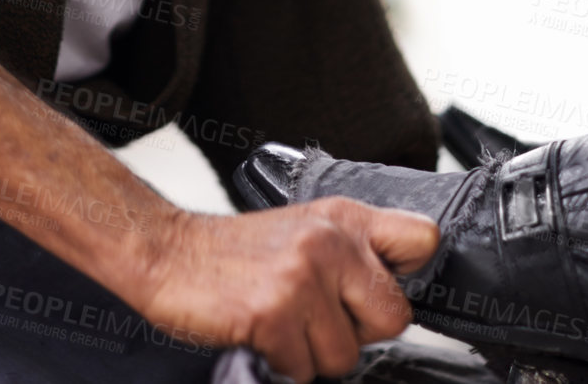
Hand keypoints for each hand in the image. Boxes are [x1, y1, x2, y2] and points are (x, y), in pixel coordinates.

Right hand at [129, 197, 438, 382]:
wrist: (166, 253)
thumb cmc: (233, 252)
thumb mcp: (303, 229)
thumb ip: (352, 251)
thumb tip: (399, 290)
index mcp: (342, 218)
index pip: (421, 241)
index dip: (406, 277)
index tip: (376, 291)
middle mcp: (328, 242)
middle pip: (393, 317)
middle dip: (356, 333)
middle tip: (315, 317)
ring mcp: (301, 277)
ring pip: (347, 355)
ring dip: (312, 354)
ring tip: (282, 323)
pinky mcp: (273, 313)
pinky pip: (304, 370)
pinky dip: (281, 364)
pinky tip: (261, 333)